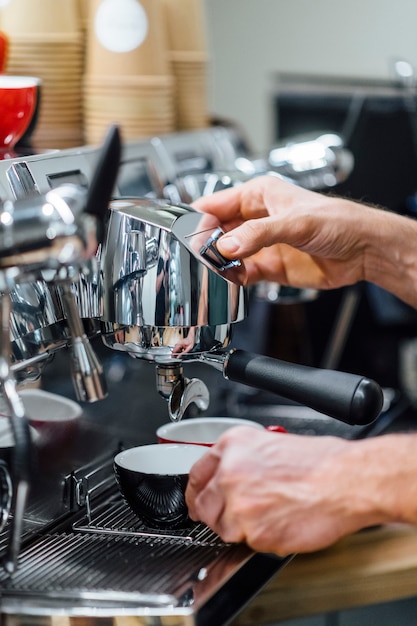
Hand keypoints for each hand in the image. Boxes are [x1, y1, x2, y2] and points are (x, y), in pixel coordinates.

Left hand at [185, 426, 416, 554]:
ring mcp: (239, 504)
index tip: (198, 499)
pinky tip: (282, 522)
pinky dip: (262, 538)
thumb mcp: (271, 443)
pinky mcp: (254, 532)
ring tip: (271, 513)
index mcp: (232, 446)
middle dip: (216, 513)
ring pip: (224, 528)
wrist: (345, 480)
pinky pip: (248, 543)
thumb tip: (226, 478)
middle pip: (203, 505)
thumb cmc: (320, 462)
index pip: (196, 474)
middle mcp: (229, 473)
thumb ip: (241, 461)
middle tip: (237, 514)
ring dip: (241, 527)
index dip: (197, 490)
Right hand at [192, 175, 416, 307]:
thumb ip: (259, 234)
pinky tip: (232, 279)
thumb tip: (228, 246)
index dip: (199, 218)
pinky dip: (233, 278)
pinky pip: (242, 273)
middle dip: (205, 244)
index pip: (216, 204)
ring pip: (226, 254)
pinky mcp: (269, 267)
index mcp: (258, 196)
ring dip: (218, 263)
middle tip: (197, 257)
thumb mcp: (296, 222)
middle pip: (217, 231)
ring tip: (212, 270)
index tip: (188, 235)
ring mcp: (261, 244)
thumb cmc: (338, 221)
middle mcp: (256, 219)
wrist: (363, 250)